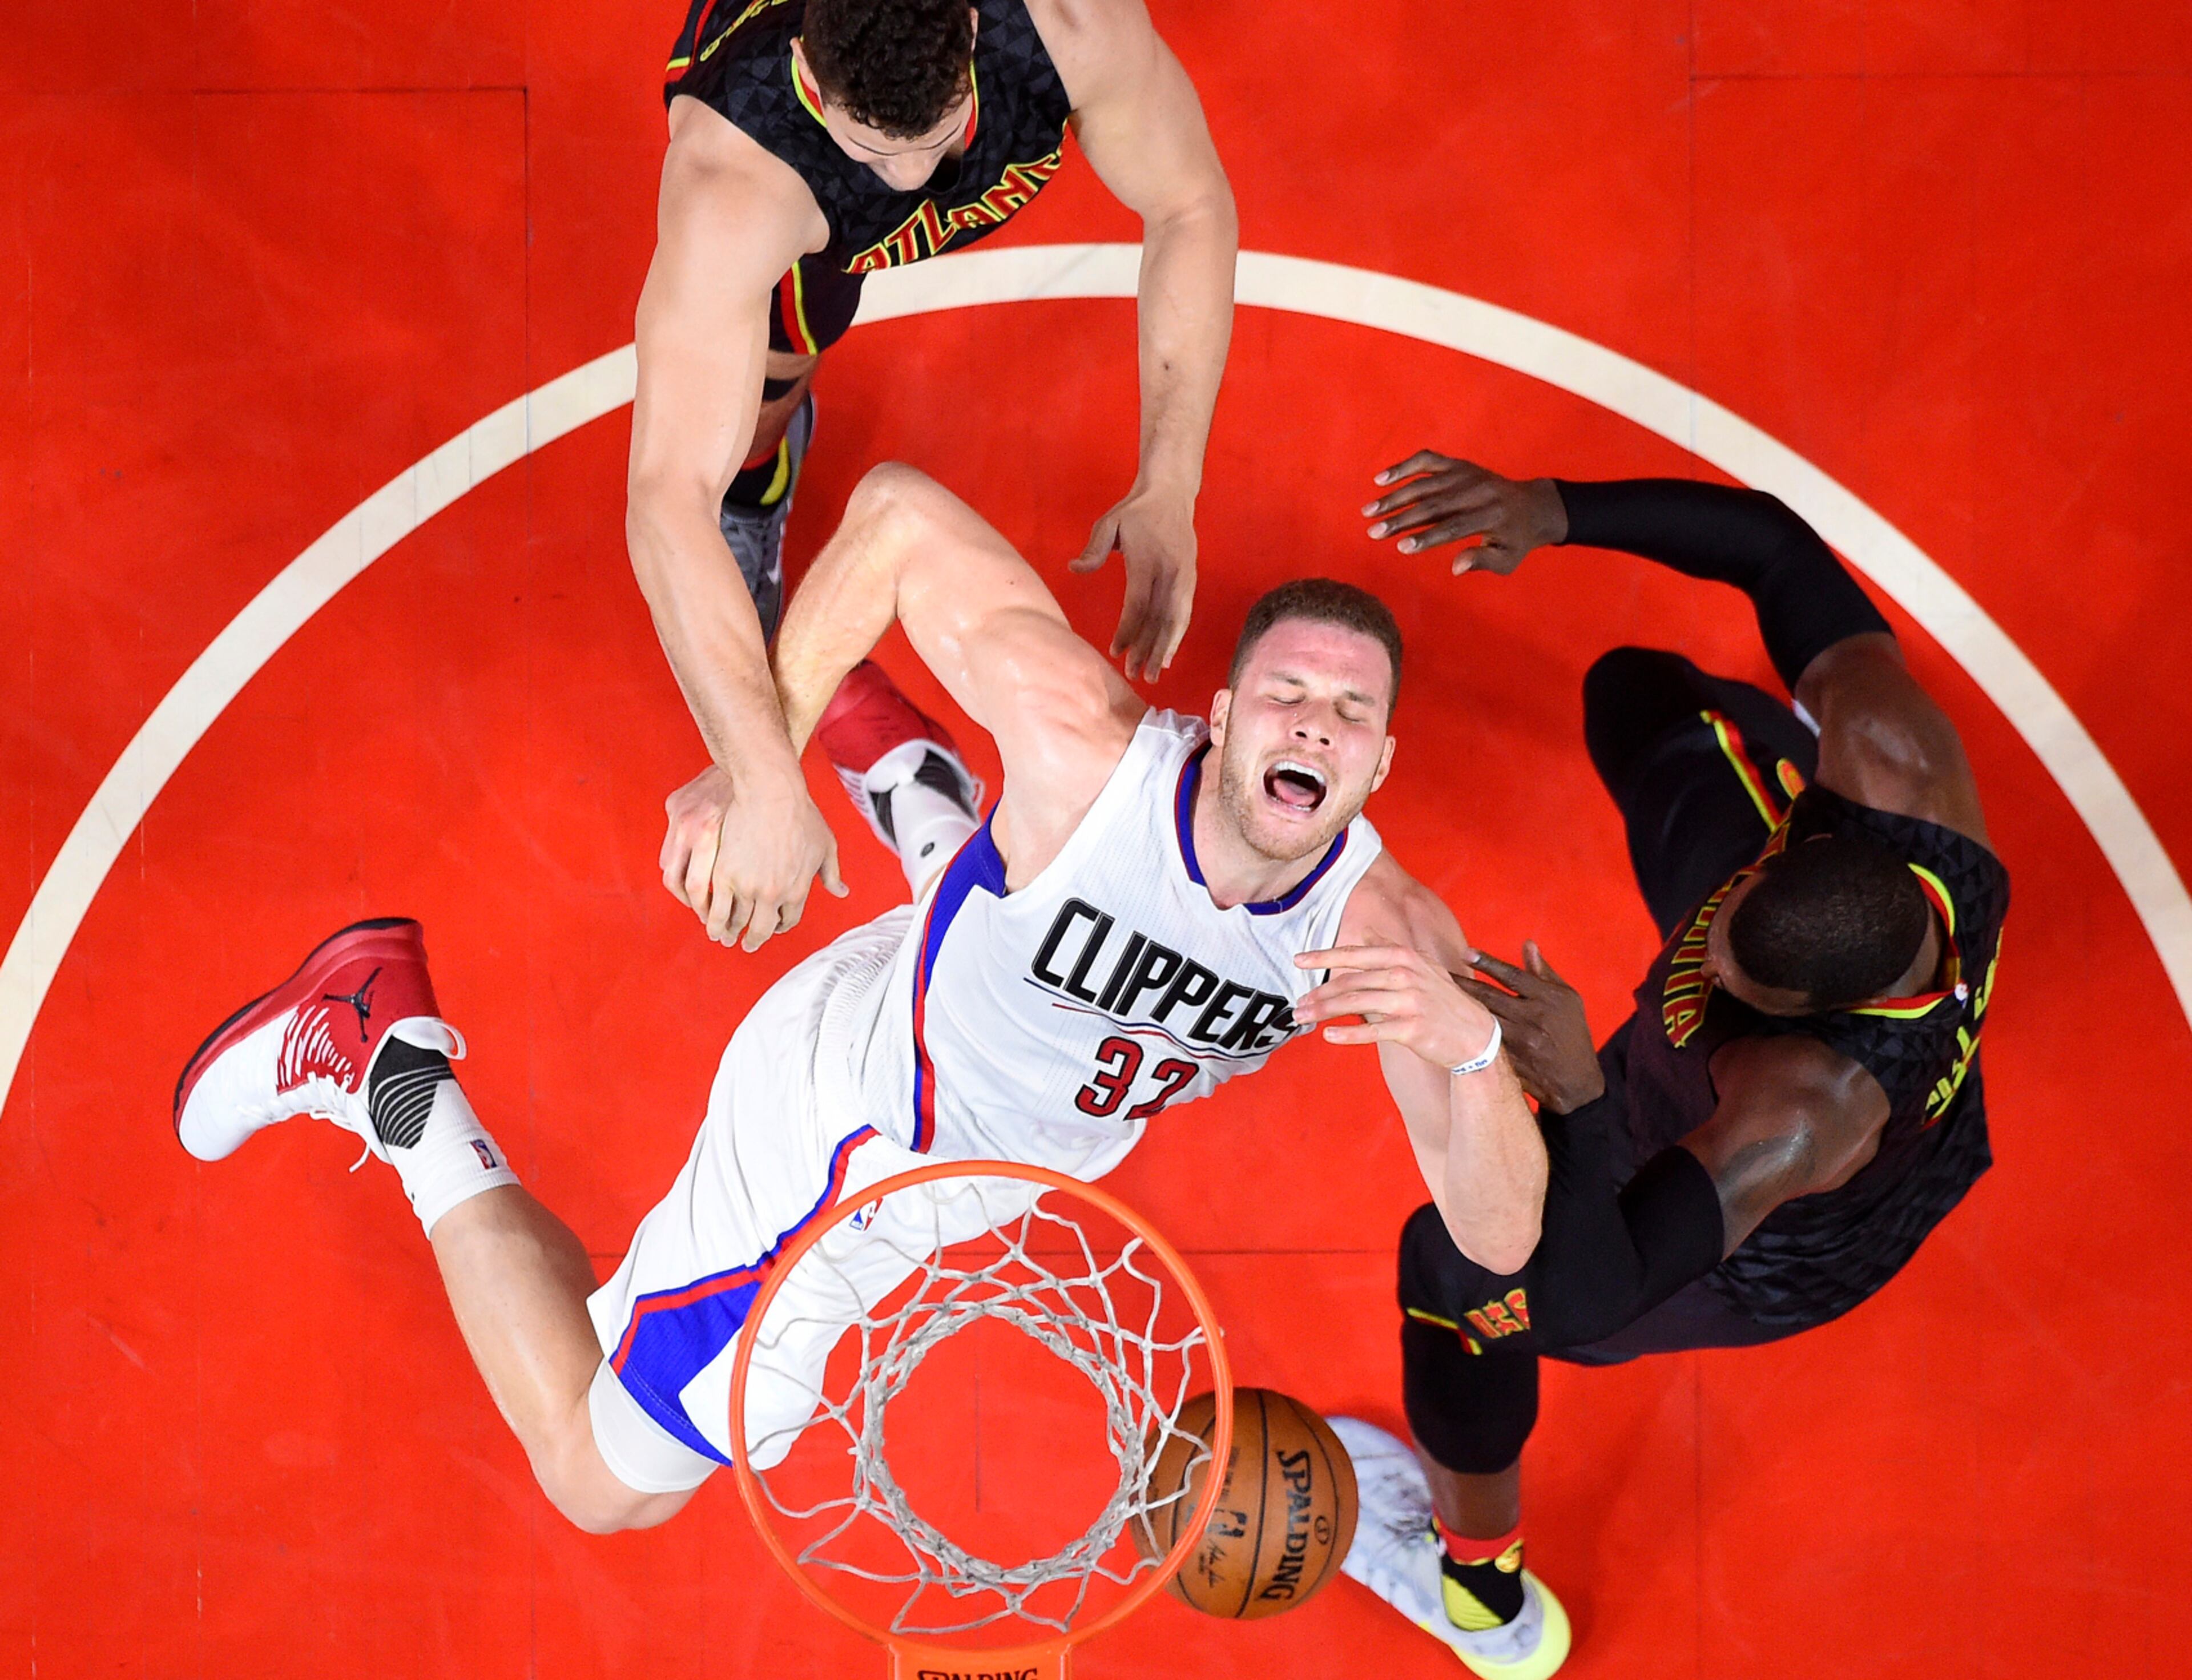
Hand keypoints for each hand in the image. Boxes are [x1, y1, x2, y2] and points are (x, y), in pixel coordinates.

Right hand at [659, 762, 846, 951]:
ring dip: (729, 931)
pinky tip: (709, 919)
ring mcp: (748, 887)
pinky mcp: (724, 876)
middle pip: (761, 928)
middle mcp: (774, 894)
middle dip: (753, 940)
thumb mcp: (825, 844)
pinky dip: (712, 916)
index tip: (772, 927)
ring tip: (723, 936)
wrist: (772, 792)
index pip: (788, 920)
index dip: (779, 926)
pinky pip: (716, 906)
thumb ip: (831, 872)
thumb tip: (841, 892)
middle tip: (748, 945)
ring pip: (735, 920)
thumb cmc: (800, 813)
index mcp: (798, 890)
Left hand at [1070, 481, 1197, 681]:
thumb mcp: (1109, 523)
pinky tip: (1168, 654)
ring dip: (1165, 649)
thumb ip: (1093, 549)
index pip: (1138, 605)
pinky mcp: (1191, 580)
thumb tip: (1073, 569)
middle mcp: (1170, 573)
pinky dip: (1176, 636)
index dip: (1128, 631)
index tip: (1116, 651)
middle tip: (1137, 675)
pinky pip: (1184, 614)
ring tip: (1154, 673)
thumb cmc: (1135, 511)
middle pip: (1160, 619)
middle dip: (1149, 650)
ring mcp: (1184, 578)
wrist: (1171, 493)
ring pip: (1176, 621)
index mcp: (1148, 562)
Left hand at [1293, 941, 1501, 1071]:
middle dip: (1319, 992)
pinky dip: (1349, 1035)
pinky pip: (1373, 1031)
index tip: (1298, 960)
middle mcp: (1406, 975)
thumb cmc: (1442, 1000)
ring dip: (1324, 1011)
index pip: (1356, 954)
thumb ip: (1389, 948)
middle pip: (1351, 981)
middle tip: (1296, 1003)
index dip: (1324, 956)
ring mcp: (1409, 1002)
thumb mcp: (1421, 966)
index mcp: (1404, 957)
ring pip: (1356, 1003)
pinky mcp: (1412, 1029)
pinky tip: (1329, 1036)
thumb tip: (1364, 931)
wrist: (1475, 1036)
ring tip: (1303, 1017)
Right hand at [1362, 452, 1567, 571]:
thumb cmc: (1515, 539)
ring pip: (1425, 483)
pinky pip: (1427, 461)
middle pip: (1434, 504)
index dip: (1428, 537)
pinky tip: (1381, 479)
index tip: (1401, 547)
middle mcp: (1479, 490)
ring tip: (1368, 511)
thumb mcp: (1507, 559)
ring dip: (1394, 496)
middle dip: (1401, 518)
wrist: (1532, 505)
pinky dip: (1403, 467)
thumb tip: (1456, 568)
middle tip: (1373, 532)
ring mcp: (1467, 473)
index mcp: (1493, 515)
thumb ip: (1483, 561)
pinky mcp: (1458, 464)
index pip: (1455, 526)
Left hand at [1454, 941, 1604, 1112]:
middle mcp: (1534, 1018)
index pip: (1512, 976)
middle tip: (1440, 973)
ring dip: (1461, 1007)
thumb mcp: (1567, 999)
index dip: (1488, 963)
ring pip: (1484, 1019)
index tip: (1466, 953)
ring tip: (1440, 995)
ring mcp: (1521, 1041)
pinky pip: (1485, 1042)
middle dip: (1463, 983)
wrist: (1577, 1081)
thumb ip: (1544, 972)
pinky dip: (1469, 1031)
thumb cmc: (1572, 1033)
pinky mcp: (1511, 1060)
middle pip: (1490, 996)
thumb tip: (1527, 944)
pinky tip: (1452, 1023)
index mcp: (1549, 998)